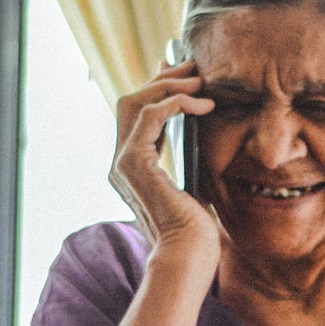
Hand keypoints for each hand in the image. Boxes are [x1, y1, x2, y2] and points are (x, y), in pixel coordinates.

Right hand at [109, 60, 222, 262]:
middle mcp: (120, 162)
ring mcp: (122, 162)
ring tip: (202, 81)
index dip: (159, 87)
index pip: (137, 113)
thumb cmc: (197, 230)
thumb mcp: (196, 180)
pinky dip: (176, 103)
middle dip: (164, 79)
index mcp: (133, 166)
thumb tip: (204, 122)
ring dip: (170, 85)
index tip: (187, 72)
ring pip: (135, 102)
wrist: (188, 258)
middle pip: (131, 100)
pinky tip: (204, 105)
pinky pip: (150, 116)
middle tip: (197, 67)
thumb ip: (192, 153)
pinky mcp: (133, 164)